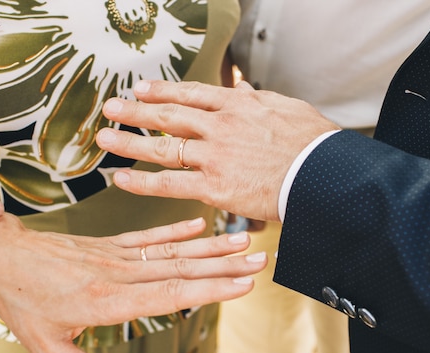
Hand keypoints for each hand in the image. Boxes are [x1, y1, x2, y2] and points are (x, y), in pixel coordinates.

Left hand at [0, 214, 266, 352]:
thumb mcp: (46, 348)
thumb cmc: (22, 302)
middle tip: (258, 259)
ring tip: (241, 240)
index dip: (209, 289)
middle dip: (223, 265)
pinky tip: (198, 226)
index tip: (242, 284)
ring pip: (170, 251)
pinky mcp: (108, 246)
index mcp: (107, 302)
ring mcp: (114, 256)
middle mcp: (117, 275)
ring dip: (209, 246)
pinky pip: (147, 238)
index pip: (170, 295)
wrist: (1, 255)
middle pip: (180, 269)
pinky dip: (175, 230)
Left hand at [97, 80, 338, 221]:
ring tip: (103, 137)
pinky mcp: (214, 186)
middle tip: (111, 107)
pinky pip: (169, 183)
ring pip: (162, 147)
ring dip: (129, 141)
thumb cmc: (314, 145)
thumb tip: (243, 89)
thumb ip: (257, 100)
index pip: (191, 94)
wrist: (326, 175)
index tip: (141, 88)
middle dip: (136, 110)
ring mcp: (214, 156)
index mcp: (238, 105)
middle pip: (169, 115)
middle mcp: (220, 126)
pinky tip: (120, 178)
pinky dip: (142, 182)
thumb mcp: (287, 108)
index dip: (162, 91)